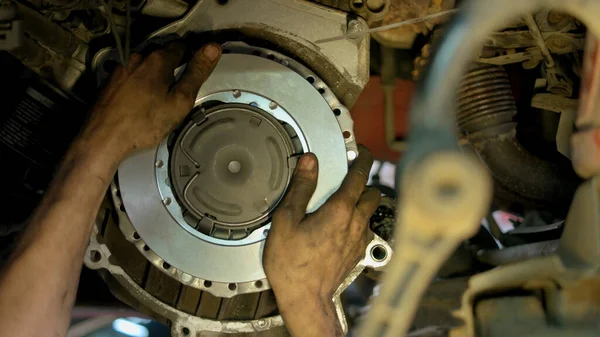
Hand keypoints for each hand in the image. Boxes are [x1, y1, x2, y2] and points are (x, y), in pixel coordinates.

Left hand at [80, 42, 221, 162]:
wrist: (103, 140)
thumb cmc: (141, 124)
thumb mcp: (180, 101)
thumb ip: (196, 73)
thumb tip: (212, 49)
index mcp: (157, 60)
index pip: (182, 46)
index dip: (193, 55)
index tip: (197, 67)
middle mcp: (137, 59)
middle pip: (162, 55)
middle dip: (173, 67)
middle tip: (181, 88)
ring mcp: (121, 69)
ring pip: (146, 66)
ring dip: (155, 76)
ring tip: (162, 98)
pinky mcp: (110, 82)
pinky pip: (132, 77)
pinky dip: (141, 85)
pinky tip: (144, 103)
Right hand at [263, 146, 379, 335]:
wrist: (305, 299)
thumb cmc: (293, 265)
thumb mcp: (286, 220)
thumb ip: (300, 188)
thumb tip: (309, 162)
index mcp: (339, 210)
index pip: (359, 175)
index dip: (361, 158)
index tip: (359, 150)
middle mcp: (355, 223)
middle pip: (372, 192)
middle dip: (363, 182)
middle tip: (347, 177)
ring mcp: (359, 240)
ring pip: (369, 212)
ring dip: (360, 203)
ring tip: (340, 202)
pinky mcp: (358, 253)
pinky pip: (363, 230)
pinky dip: (356, 222)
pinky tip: (338, 227)